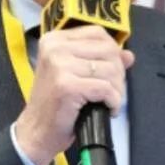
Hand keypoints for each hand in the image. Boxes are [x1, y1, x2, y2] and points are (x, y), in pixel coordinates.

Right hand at [14, 25, 134, 164]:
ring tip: (107, 102)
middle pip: (108, 50)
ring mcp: (59, 66)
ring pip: (110, 70)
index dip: (112, 53)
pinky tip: (107, 109)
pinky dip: (113, 102)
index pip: (98, 34)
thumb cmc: (54, 104)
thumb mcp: (73, 74)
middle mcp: (54, 48)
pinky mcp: (67, 86)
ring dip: (117, 90)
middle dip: (117, 74)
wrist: (35, 131)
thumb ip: (99, 60)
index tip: (108, 72)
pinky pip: (106, 88)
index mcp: (54, 40)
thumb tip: (128, 55)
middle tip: (110, 91)